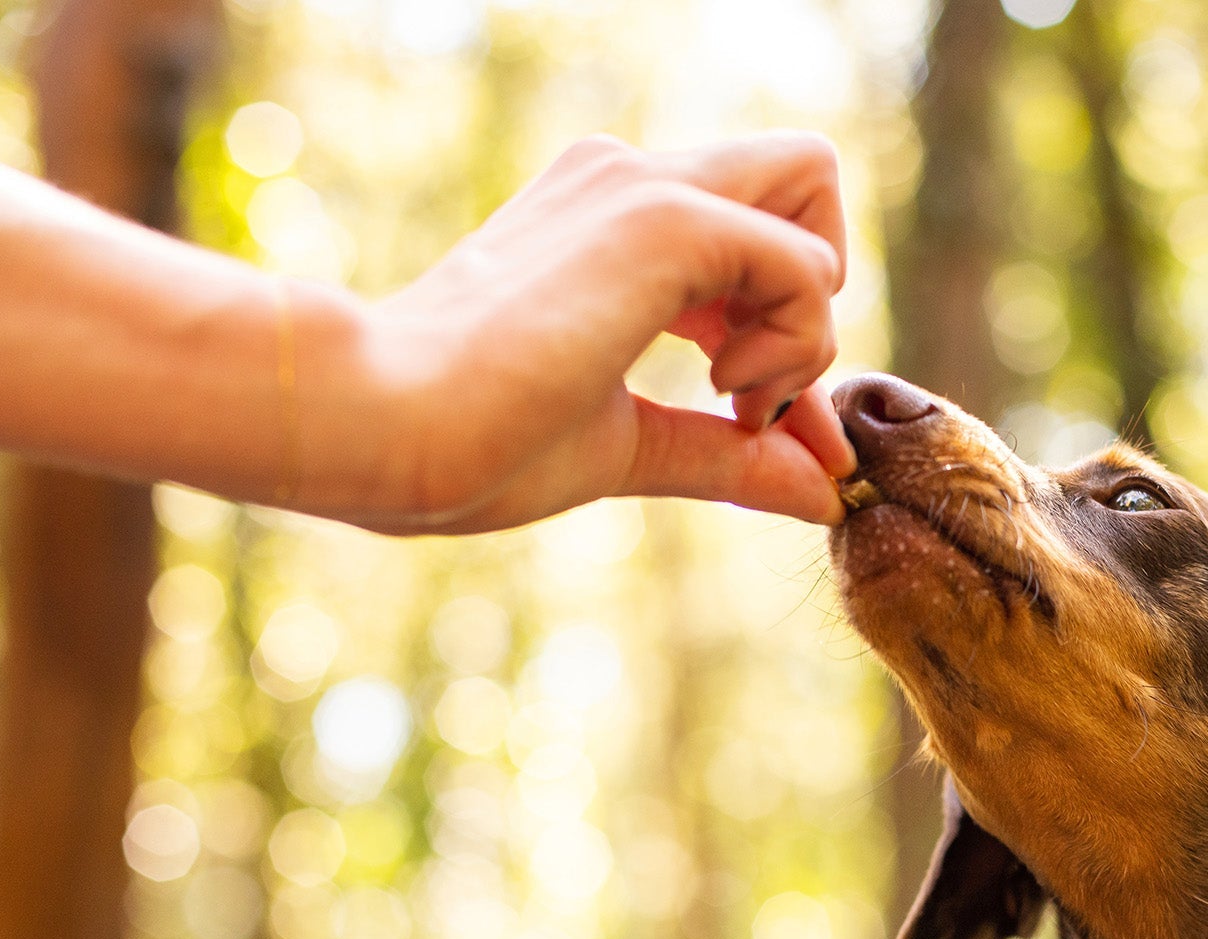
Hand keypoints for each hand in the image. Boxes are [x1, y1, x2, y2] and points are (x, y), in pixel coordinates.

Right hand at [336, 132, 855, 533]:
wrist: (382, 427)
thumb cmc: (474, 443)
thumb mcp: (630, 446)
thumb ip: (727, 456)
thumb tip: (825, 493)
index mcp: (615, 219)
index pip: (760, 228)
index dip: (792, 330)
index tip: (759, 425)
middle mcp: (633, 176)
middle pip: (804, 176)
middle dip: (815, 290)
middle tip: (751, 390)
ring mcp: (645, 184)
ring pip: (815, 192)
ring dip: (808, 319)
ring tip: (731, 398)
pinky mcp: (663, 218)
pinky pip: (806, 262)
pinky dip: (798, 341)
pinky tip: (723, 391)